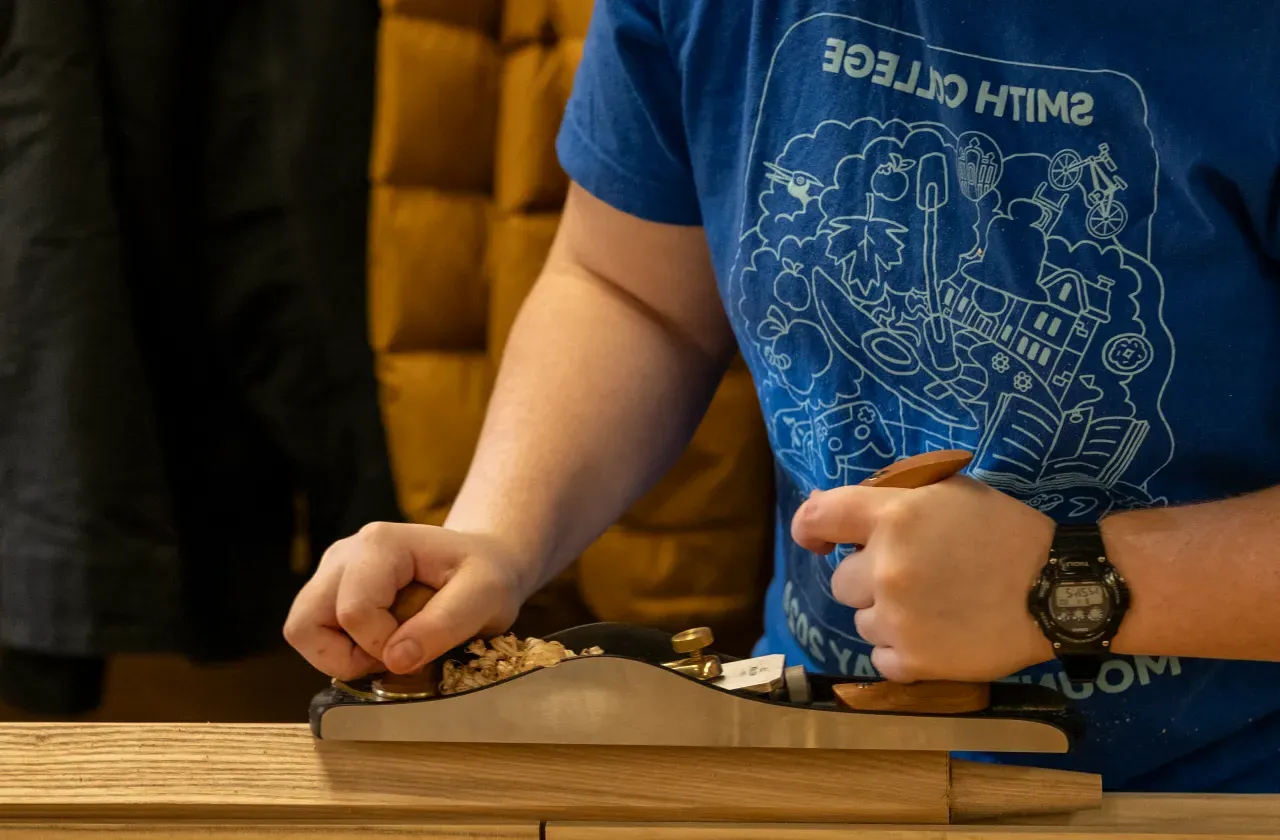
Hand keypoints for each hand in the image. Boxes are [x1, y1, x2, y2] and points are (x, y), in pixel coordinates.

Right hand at [283, 523, 532, 679]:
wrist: (483, 563)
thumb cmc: (487, 575)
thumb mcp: (486, 597)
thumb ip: (444, 625)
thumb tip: (396, 660)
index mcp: (380, 544)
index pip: (354, 612)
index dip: (382, 645)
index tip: (418, 648)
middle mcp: (345, 553)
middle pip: (306, 622)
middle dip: (348, 656)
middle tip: (394, 654)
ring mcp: (332, 570)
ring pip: (302, 630)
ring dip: (340, 656)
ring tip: (386, 649)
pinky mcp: (331, 590)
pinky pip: (312, 633)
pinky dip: (340, 651)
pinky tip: (380, 642)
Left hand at [791, 475, 1056, 682]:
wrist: (1057, 589)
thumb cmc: (1005, 531)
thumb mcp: (949, 493)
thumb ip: (889, 499)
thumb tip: (823, 513)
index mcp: (893, 518)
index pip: (818, 519)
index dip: (810, 529)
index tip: (818, 540)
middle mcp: (886, 569)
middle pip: (842, 580)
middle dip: (869, 578)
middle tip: (916, 576)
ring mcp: (898, 619)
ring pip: (863, 620)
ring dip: (888, 615)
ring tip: (936, 606)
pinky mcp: (915, 661)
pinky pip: (882, 657)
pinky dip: (903, 650)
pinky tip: (938, 634)